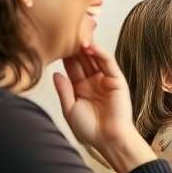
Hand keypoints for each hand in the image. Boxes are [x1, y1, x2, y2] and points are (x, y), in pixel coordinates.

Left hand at [54, 45, 153, 172]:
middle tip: (66, 33)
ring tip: (77, 36)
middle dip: (75, 48)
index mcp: (81, 89)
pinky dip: (101, 54)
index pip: (72, 68)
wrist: (108, 139)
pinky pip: (109, 63)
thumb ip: (64, 90)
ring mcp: (105, 80)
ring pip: (95, 59)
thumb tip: (55, 73)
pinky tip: (90, 47)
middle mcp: (93, 82)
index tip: (54, 44)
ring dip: (87, 48)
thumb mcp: (70, 109)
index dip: (64, 56)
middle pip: (83, 60)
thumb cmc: (90, 129)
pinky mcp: (117, 80)